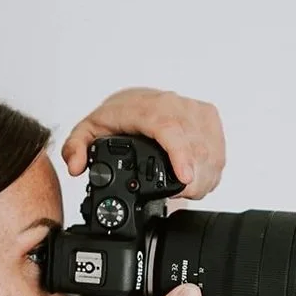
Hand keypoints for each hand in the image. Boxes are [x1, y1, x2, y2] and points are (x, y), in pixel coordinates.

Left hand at [60, 87, 224, 198]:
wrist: (136, 98)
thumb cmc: (117, 116)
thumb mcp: (88, 130)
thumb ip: (76, 148)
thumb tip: (76, 166)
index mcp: (147, 108)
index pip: (170, 129)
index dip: (180, 156)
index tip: (185, 178)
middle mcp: (175, 106)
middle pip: (197, 148)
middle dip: (192, 181)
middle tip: (177, 196)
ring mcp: (194, 110)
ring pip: (212, 150)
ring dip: (204, 178)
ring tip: (187, 191)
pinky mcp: (208, 116)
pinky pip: (219, 146)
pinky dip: (212, 168)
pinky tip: (198, 178)